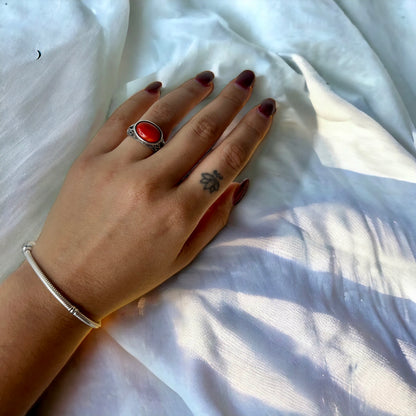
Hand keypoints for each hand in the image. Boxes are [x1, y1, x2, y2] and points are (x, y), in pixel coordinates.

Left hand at [31, 70, 276, 319]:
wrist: (68, 281)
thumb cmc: (130, 275)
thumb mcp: (182, 257)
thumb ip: (214, 218)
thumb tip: (240, 180)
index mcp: (179, 213)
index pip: (226, 159)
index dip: (252, 130)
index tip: (267, 108)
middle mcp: (152, 183)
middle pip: (201, 130)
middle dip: (230, 101)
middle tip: (246, 79)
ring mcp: (117, 166)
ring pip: (162, 117)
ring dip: (189, 92)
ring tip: (207, 77)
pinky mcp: (89, 158)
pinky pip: (119, 118)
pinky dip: (141, 99)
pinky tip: (158, 86)